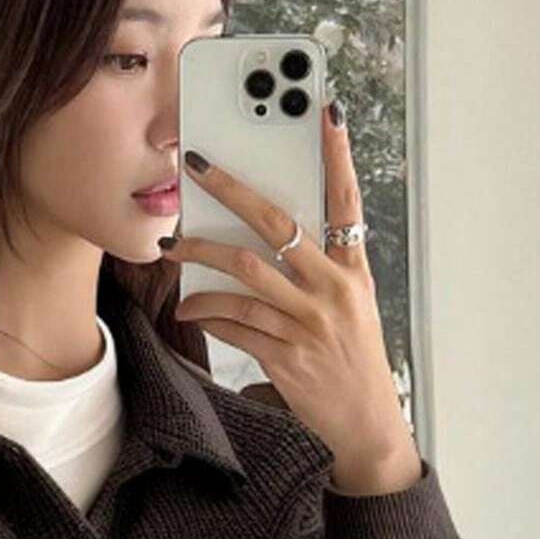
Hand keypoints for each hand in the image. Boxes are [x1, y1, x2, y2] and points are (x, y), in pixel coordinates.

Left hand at [163, 104, 420, 491]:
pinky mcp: (286, 355)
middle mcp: (334, 291)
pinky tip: (190, 309)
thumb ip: (321, 273)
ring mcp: (310, 323)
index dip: (337, 155)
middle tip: (199, 166)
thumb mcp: (352, 310)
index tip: (325, 111)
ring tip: (173, 249)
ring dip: (201, 258)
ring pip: (244, 273)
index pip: (347, 201)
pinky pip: (235, 323)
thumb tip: (270, 241)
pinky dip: (207, 313)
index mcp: (353, 272)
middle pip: (277, 226)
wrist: (365, 426)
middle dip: (232, 190)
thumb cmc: (352, 363)